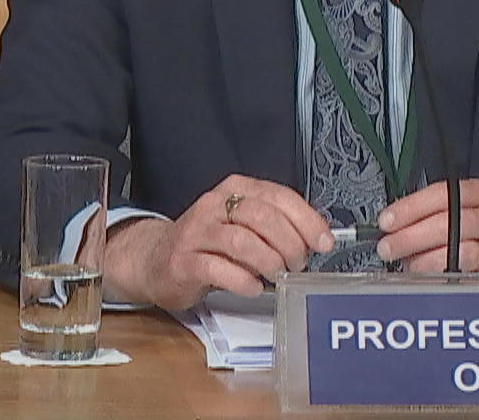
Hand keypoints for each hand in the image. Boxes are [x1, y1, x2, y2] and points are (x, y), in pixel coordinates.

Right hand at [102, 175, 332, 309]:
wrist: (155, 259)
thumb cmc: (208, 243)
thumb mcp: (243, 225)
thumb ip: (275, 225)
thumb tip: (316, 237)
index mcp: (235, 190)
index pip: (278, 196)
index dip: (306, 220)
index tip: (323, 241)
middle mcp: (215, 205)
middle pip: (263, 217)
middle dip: (290, 243)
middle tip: (298, 264)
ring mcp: (196, 232)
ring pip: (242, 241)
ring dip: (269, 261)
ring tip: (278, 275)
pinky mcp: (183, 261)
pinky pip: (217, 268)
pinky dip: (243, 280)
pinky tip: (254, 288)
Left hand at [375, 179, 478, 272]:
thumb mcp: (468, 212)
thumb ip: (434, 216)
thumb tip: (393, 230)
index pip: (445, 193)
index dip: (411, 207)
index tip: (388, 220)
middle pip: (452, 222)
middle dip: (413, 236)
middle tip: (389, 247)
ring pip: (464, 251)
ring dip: (428, 260)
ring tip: (410, 266)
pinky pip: (475, 277)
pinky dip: (450, 280)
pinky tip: (435, 281)